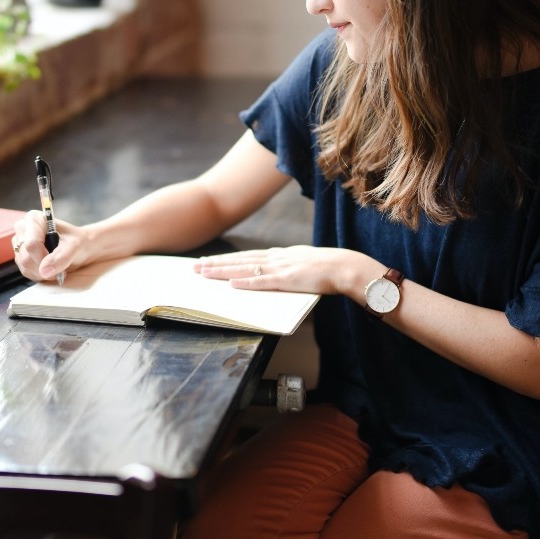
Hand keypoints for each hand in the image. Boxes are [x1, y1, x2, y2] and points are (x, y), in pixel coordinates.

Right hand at [12, 210, 86, 281]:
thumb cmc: (77, 241)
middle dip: (45, 267)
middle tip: (61, 266)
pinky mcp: (20, 257)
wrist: (79, 247)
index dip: (44, 258)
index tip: (59, 263)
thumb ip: (62, 257)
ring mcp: (19, 244)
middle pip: (26, 258)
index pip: (31, 244)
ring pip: (25, 267)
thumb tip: (45, 270)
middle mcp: (23, 229)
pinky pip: (26, 272)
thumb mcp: (75, 246)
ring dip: (43, 272)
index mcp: (34, 219)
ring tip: (57, 266)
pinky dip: (40, 274)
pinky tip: (50, 268)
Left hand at [194, 245, 374, 298]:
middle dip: (216, 263)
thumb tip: (275, 274)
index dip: (226, 259)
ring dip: (223, 271)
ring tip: (204, 273)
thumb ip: (287, 268)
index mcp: (279, 255)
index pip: (246, 256)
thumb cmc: (327, 269)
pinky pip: (262, 282)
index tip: (208, 261)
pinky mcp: (287, 280)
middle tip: (195, 267)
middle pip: (239, 260)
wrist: (345, 267)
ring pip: (245, 268)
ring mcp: (280, 268)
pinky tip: (231, 284)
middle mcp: (276, 258)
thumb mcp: (302, 263)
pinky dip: (246, 282)